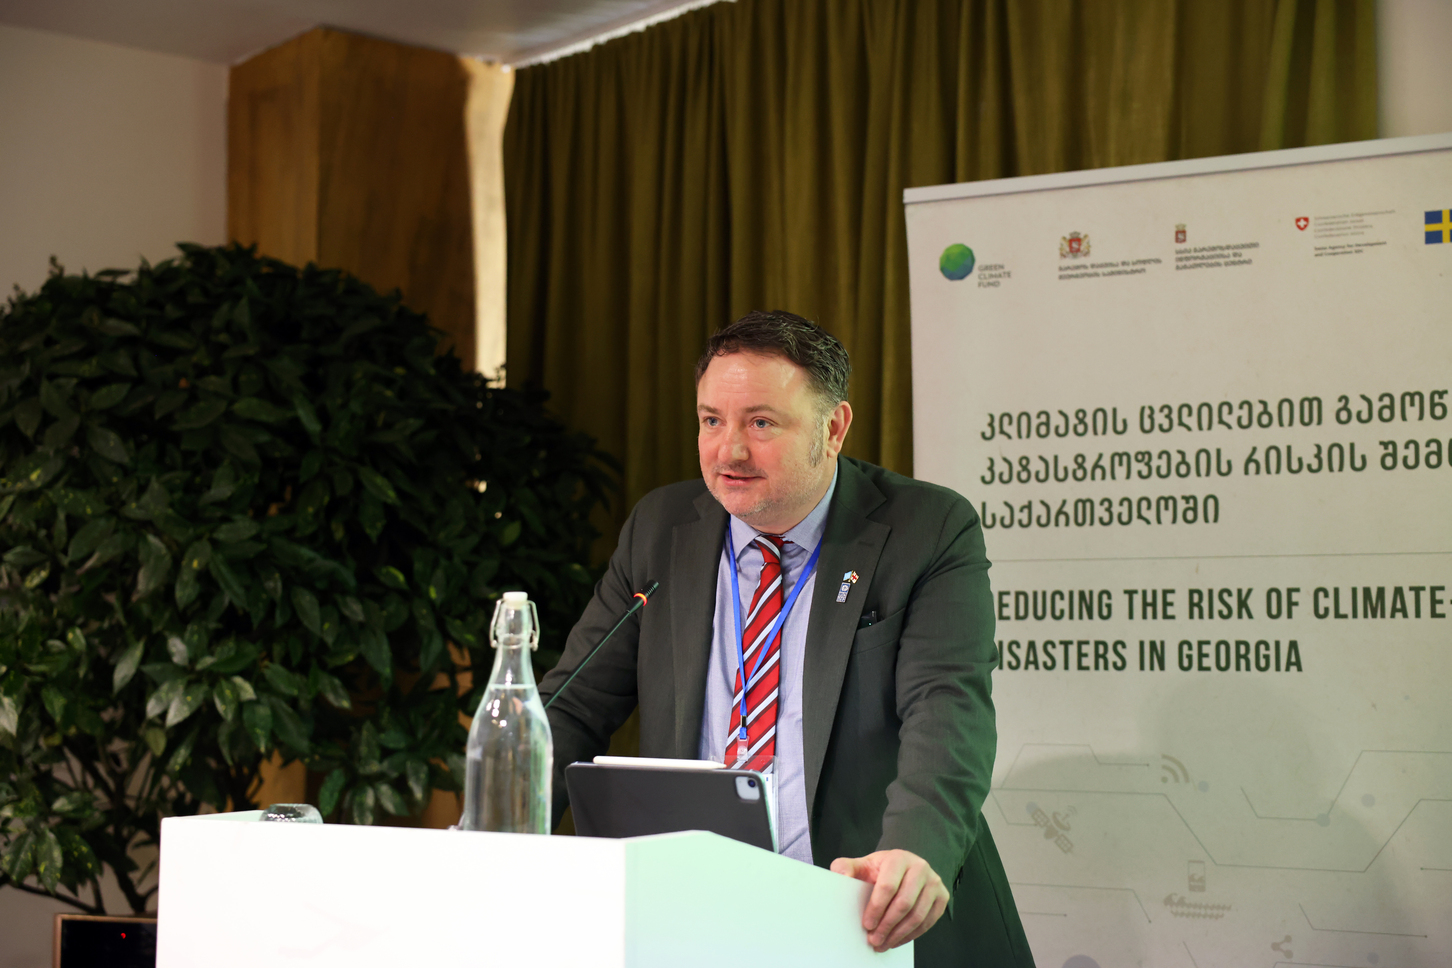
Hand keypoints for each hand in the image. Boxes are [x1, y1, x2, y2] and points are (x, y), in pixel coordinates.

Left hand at [830, 849, 948, 951]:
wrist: (903, 868)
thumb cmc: (880, 869)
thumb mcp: (862, 865)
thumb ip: (845, 868)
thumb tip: (840, 877)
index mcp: (899, 858)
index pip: (888, 886)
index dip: (876, 908)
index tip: (866, 924)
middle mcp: (920, 868)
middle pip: (904, 903)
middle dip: (887, 925)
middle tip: (874, 939)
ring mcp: (934, 882)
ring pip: (917, 915)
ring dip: (898, 934)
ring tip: (883, 943)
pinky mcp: (942, 897)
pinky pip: (928, 922)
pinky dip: (912, 935)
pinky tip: (897, 940)